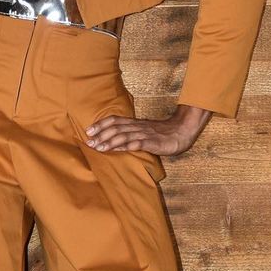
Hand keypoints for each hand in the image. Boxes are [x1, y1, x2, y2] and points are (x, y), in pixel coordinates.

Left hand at [85, 103, 211, 156]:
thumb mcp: (143, 131)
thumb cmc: (161, 133)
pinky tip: (120, 149)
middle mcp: (137, 127)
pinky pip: (139, 143)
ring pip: (125, 135)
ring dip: (110, 141)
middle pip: (116, 128)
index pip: (114, 120)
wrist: (182, 131)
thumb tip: (113, 141)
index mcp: (134, 123)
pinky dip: (128, 146)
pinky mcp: (153, 142)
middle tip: (88, 142)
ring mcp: (145, 134)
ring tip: (99, 148)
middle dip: (101, 135)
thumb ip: (129, 134)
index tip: (88, 131)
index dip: (101, 124)